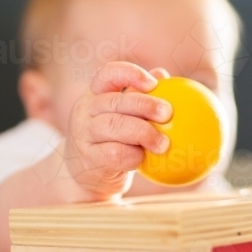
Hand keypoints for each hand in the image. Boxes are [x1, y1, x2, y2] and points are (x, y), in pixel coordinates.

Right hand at [60, 62, 172, 198]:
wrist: (86, 177)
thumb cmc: (112, 141)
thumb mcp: (122, 116)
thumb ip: (139, 96)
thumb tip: (162, 73)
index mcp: (95, 94)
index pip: (108, 74)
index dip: (130, 74)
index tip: (153, 83)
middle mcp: (85, 110)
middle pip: (115, 101)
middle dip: (144, 105)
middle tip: (168, 113)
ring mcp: (84, 134)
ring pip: (115, 126)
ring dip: (144, 133)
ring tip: (164, 144)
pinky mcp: (89, 158)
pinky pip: (114, 153)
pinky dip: (133, 156)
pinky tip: (143, 158)